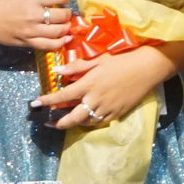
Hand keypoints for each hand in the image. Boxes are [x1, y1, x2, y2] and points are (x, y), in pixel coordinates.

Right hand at [0, 0, 70, 51]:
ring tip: (65, 24)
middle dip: (67, 13)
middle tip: (65, 11)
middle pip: (62, 16)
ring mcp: (31, 31)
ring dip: (66, 28)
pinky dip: (60, 43)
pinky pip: (49, 46)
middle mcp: (33, 16)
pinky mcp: (27, 43)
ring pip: (59, 32)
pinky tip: (65, 39)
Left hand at [37, 47, 171, 130]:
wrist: (147, 68)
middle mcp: (96, 99)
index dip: (47, 101)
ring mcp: (107, 108)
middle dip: (57, 122)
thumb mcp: (98, 59)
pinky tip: (84, 119)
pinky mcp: (117, 113)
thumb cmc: (122, 60)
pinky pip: (99, 122)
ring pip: (85, 122)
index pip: (63, 96)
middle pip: (72, 117)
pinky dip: (88, 123)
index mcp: (89, 84)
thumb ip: (77, 66)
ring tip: (62, 123)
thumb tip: (57, 71)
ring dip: (72, 124)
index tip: (35, 104)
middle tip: (47, 123)